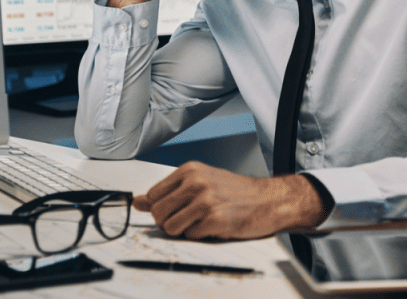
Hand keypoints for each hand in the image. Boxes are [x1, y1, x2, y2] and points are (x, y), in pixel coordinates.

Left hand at [133, 161, 326, 239]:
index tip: (173, 210)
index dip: (161, 208)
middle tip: (188, 219)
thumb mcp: (201, 182)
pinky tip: (214, 226)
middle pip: (158, 213)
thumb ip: (169, 192)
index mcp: (190, 171)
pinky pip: (190, 236)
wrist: (268, 200)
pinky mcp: (215, 219)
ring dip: (183, 231)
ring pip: (170, 228)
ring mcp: (205, 201)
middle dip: (169, 222)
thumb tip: (137, 202)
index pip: (153, 196)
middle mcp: (196, 183)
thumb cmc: (237, 192)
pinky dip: (200, 235)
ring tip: (200, 222)